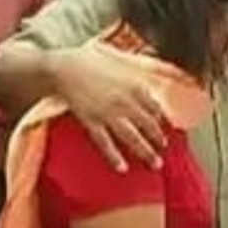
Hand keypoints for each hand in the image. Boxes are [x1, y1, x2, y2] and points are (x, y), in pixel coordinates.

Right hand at [50, 43, 166, 172]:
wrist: (63, 68)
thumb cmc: (90, 60)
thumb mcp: (120, 59)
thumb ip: (138, 66)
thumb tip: (155, 67)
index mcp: (135, 86)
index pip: (155, 107)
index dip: (160, 118)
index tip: (162, 125)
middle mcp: (126, 102)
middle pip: (148, 125)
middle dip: (158, 139)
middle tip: (164, 149)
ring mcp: (109, 114)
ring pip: (132, 137)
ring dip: (146, 152)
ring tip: (155, 164)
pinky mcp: (92, 122)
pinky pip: (105, 143)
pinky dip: (114, 157)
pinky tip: (122, 168)